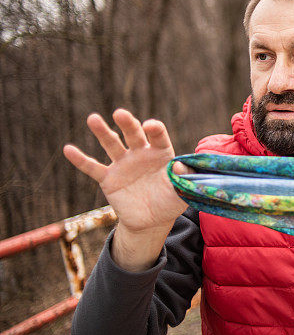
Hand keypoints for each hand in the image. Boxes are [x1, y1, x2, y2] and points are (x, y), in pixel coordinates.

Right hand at [63, 108, 187, 270]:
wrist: (152, 220)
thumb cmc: (171, 201)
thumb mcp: (183, 190)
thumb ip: (184, 177)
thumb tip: (180, 166)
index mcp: (161, 153)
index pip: (158, 135)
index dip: (154, 129)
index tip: (149, 126)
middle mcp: (141, 153)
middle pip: (133, 134)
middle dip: (127, 123)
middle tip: (120, 113)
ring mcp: (123, 164)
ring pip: (112, 144)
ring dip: (102, 132)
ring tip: (93, 118)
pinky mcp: (109, 179)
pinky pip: (93, 168)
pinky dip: (80, 159)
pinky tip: (68, 149)